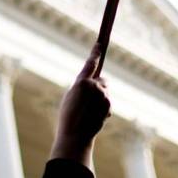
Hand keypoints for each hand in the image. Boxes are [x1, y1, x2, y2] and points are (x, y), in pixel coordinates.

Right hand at [50, 44, 110, 169]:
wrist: (75, 134)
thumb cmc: (68, 116)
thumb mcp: (70, 97)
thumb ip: (81, 87)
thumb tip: (94, 84)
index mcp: (81, 82)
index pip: (90, 64)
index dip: (95, 53)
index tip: (100, 43)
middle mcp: (94, 86)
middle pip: (102, 80)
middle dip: (99, 86)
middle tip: (90, 99)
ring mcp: (103, 95)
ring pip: (105, 92)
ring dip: (101, 98)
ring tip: (88, 111)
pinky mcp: (108, 104)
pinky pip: (107, 102)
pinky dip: (103, 108)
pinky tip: (94, 117)